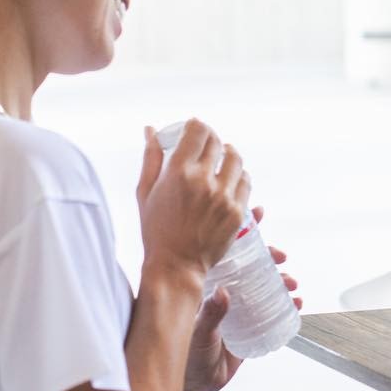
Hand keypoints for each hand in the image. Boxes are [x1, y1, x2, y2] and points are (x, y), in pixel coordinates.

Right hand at [137, 121, 248, 284]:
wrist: (176, 266)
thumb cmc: (155, 229)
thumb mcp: (145, 192)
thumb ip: (150, 157)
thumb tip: (150, 129)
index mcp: (178, 172)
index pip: (197, 131)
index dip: (196, 125)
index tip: (194, 128)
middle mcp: (203, 180)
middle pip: (216, 142)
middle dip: (210, 137)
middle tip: (206, 142)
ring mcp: (223, 196)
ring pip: (236, 159)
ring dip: (228, 153)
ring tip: (222, 156)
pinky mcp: (237, 212)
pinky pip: (246, 181)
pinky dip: (239, 175)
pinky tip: (230, 177)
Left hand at [181, 205, 301, 390]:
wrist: (190, 382)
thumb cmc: (182, 351)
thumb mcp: (195, 330)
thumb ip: (210, 314)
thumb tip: (222, 295)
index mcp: (207, 280)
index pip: (225, 246)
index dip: (242, 229)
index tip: (257, 213)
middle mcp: (223, 288)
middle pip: (249, 262)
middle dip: (267, 255)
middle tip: (280, 256)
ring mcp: (237, 306)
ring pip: (263, 284)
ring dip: (280, 279)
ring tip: (291, 283)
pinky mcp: (249, 326)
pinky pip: (272, 310)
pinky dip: (287, 304)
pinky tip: (297, 304)